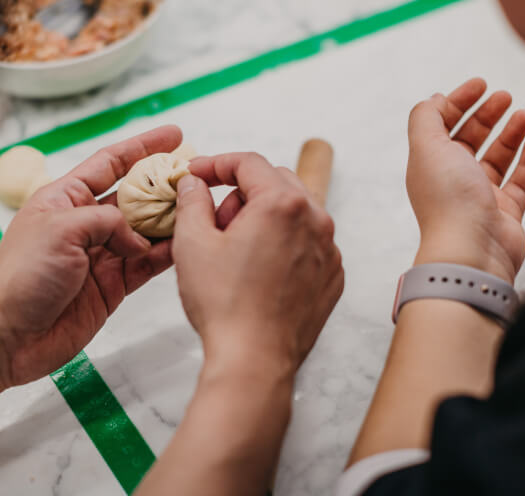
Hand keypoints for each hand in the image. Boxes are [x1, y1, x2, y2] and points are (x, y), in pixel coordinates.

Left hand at [0, 126, 181, 387]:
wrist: (9, 336)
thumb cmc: (22, 276)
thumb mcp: (61, 230)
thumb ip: (108, 222)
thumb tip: (139, 239)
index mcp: (65, 199)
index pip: (110, 163)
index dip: (142, 147)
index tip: (174, 135)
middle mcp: (85, 223)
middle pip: (134, 196)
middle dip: (164, 185)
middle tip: (196, 176)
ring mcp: (100, 255)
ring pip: (146, 231)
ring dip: (171, 220)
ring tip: (201, 208)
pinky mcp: (112, 285)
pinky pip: (146, 264)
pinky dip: (167, 254)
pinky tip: (187, 244)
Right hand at [172, 153, 343, 379]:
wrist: (254, 361)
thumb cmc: (225, 306)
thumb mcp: (192, 244)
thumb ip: (192, 201)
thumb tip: (194, 184)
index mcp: (282, 204)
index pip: (248, 163)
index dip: (216, 164)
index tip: (197, 175)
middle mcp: (315, 220)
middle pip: (274, 182)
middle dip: (241, 193)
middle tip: (215, 224)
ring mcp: (329, 249)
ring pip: (293, 212)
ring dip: (263, 218)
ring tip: (236, 253)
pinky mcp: (332, 275)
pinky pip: (307, 242)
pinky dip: (283, 244)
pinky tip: (258, 272)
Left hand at [407, 78, 524, 283]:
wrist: (471, 250)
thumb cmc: (449, 199)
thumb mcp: (427, 146)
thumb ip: (426, 118)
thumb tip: (434, 99)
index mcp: (429, 164)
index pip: (442, 125)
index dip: (459, 102)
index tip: (481, 84)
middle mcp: (452, 179)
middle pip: (470, 139)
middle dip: (486, 115)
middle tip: (505, 96)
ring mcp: (480, 196)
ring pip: (497, 157)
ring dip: (509, 133)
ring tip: (524, 114)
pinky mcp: (506, 211)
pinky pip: (520, 179)